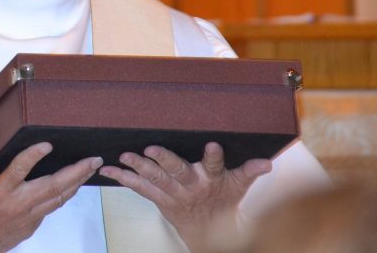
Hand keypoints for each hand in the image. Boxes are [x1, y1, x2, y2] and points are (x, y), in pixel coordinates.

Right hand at [0, 123, 100, 252]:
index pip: (19, 170)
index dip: (33, 156)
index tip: (47, 145)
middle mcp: (17, 205)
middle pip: (52, 187)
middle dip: (76, 172)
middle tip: (93, 159)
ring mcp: (27, 218)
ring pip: (58, 199)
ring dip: (76, 183)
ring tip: (91, 168)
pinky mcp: (31, 226)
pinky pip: (51, 208)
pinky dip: (64, 195)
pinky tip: (72, 184)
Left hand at [98, 142, 271, 251]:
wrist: (210, 231)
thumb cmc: (224, 200)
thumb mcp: (239, 186)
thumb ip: (250, 171)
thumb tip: (268, 163)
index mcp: (211, 180)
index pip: (214, 165)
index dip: (213, 156)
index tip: (212, 145)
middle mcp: (190, 186)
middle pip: (177, 171)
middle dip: (164, 160)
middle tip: (151, 149)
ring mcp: (172, 194)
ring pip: (155, 179)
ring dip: (138, 167)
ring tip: (125, 155)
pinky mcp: (159, 199)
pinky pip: (139, 188)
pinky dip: (123, 178)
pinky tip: (109, 169)